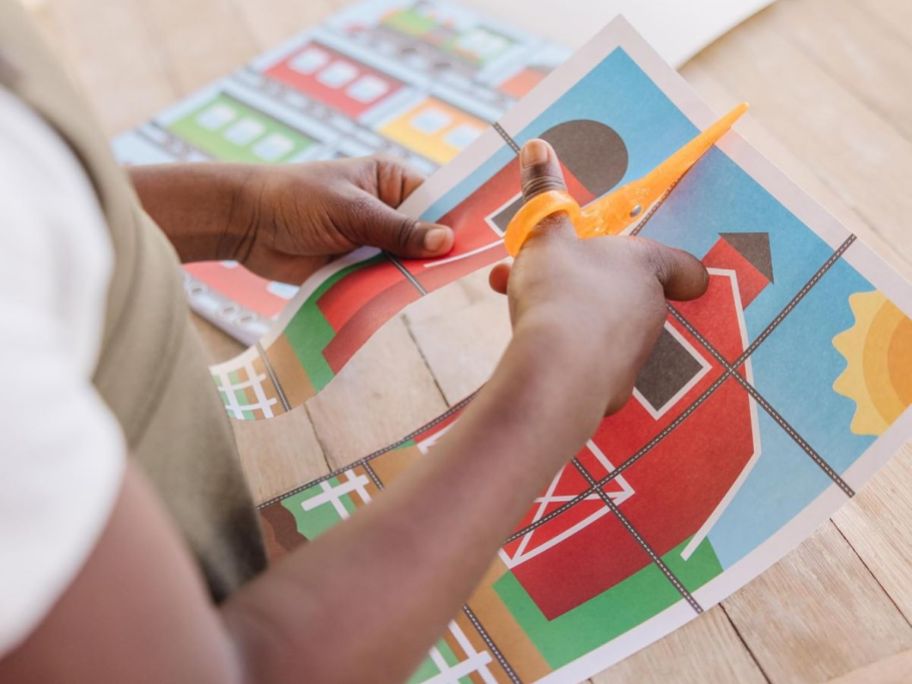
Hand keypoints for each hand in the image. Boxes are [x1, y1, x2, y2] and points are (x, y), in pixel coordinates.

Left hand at [231, 156, 453, 282]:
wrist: (244, 224)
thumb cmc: (295, 199)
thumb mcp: (351, 210)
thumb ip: (397, 229)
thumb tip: (446, 242)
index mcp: (392, 181)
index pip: (438, 201)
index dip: (457, 221)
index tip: (479, 243)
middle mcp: (387, 211)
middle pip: (426, 237)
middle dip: (436, 255)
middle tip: (458, 274)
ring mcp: (372, 241)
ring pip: (406, 263)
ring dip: (412, 276)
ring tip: (431, 288)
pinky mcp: (356, 268)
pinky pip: (382, 282)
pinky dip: (390, 291)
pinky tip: (404, 301)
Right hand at [488, 139, 707, 413]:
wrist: (556, 373)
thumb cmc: (559, 291)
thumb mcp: (544, 234)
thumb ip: (543, 192)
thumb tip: (537, 145)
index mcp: (645, 268)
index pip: (683, 267)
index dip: (679, 268)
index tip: (673, 273)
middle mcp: (651, 312)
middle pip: (627, 295)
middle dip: (584, 284)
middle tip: (543, 278)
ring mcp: (636, 355)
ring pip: (605, 328)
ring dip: (569, 315)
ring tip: (519, 309)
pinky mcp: (614, 390)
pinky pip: (592, 365)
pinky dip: (568, 355)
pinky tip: (534, 353)